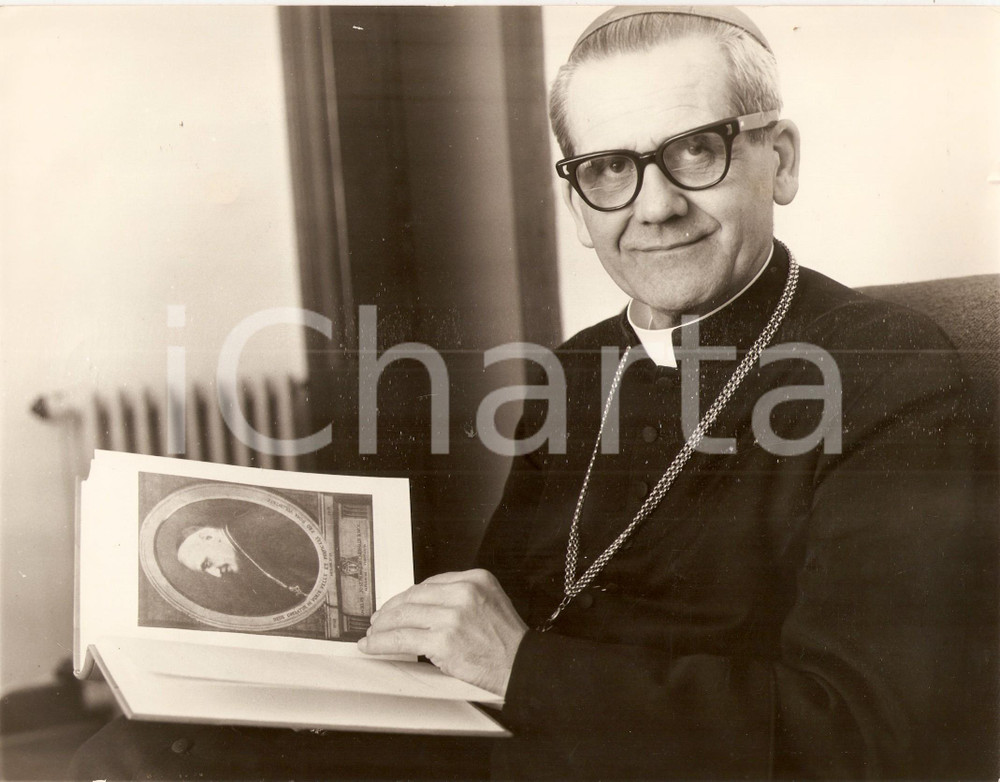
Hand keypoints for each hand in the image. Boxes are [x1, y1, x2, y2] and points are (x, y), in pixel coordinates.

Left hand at [357, 569, 527, 696]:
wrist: (522, 666)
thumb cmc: (506, 641)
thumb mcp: (490, 600)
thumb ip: (460, 596)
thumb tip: (422, 606)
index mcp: (475, 579)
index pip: (429, 583)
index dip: (407, 596)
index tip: (395, 604)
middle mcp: (463, 593)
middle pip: (413, 597)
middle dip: (390, 609)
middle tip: (377, 620)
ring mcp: (452, 616)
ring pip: (403, 616)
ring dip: (382, 627)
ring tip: (372, 634)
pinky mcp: (443, 641)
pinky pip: (402, 639)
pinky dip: (382, 643)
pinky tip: (373, 646)